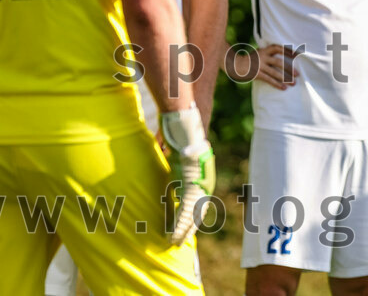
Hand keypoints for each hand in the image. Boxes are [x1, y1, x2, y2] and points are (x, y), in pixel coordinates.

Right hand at [160, 107, 216, 244]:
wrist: (183, 123)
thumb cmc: (178, 136)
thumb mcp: (175, 156)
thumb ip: (172, 168)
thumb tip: (163, 171)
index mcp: (201, 177)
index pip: (197, 204)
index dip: (190, 219)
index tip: (182, 231)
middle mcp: (204, 182)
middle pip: (197, 212)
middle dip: (187, 229)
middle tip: (177, 244)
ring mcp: (199, 183)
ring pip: (191, 214)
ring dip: (181, 231)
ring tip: (172, 243)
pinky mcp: (191, 183)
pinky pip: (185, 209)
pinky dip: (178, 223)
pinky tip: (171, 234)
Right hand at [231, 44, 298, 89]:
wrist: (234, 64)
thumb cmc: (250, 59)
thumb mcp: (259, 52)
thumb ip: (268, 53)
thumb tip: (283, 52)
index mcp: (264, 50)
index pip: (278, 48)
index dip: (288, 50)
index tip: (298, 54)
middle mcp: (262, 57)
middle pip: (278, 62)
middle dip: (289, 68)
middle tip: (298, 74)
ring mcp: (259, 65)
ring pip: (275, 73)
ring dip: (285, 78)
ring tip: (294, 83)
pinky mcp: (256, 74)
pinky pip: (269, 80)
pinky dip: (277, 84)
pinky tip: (284, 88)